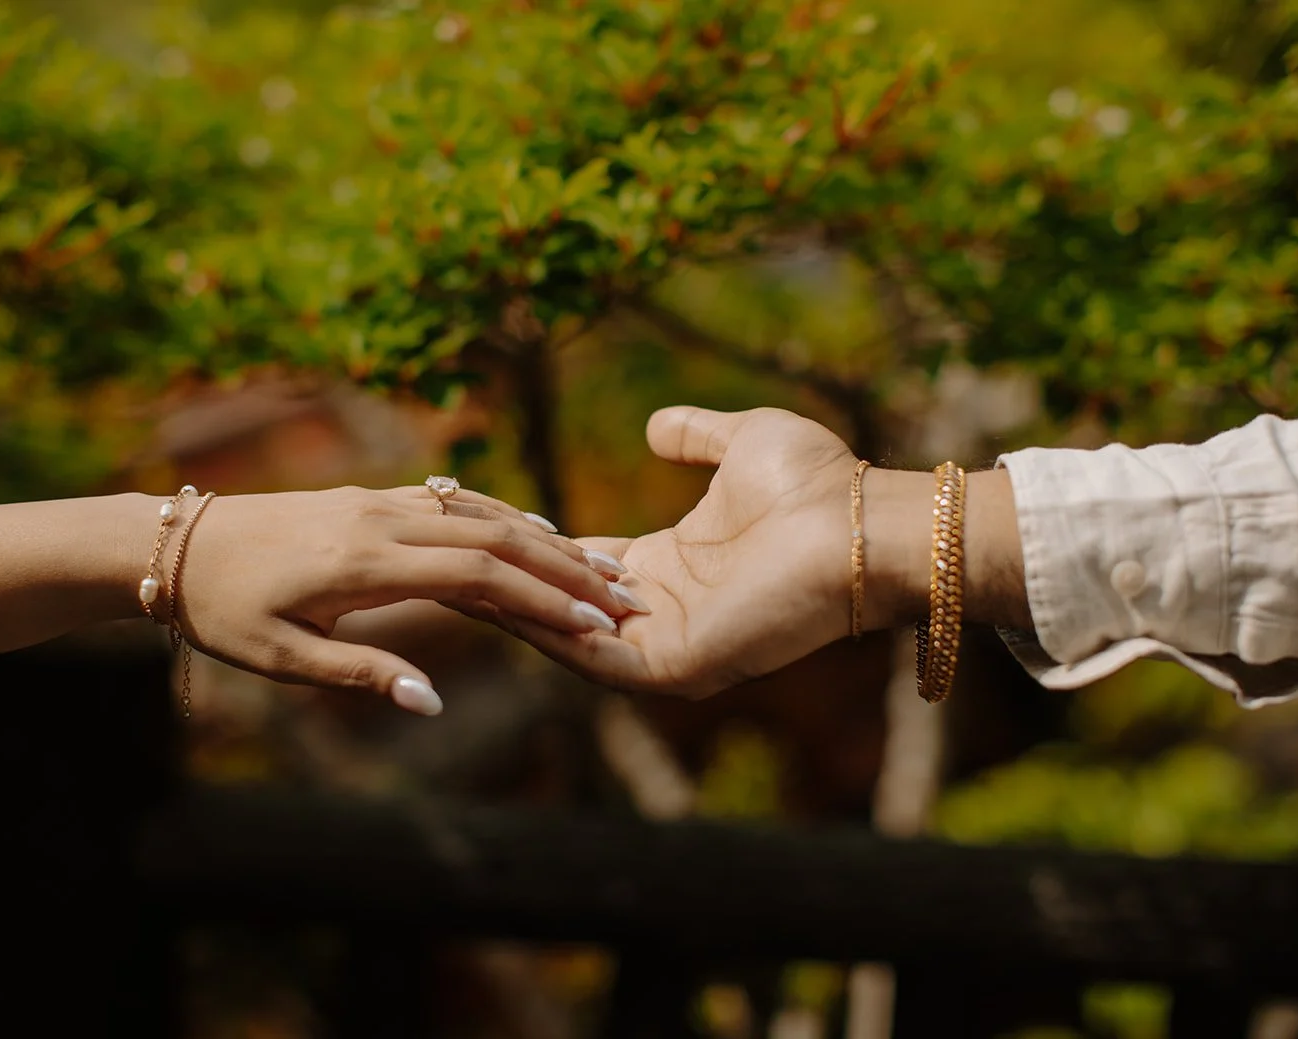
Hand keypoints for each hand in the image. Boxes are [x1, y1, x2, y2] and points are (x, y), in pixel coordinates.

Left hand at [174, 485, 631, 714]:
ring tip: (599, 567)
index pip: (478, 574)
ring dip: (544, 540)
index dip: (543, 597)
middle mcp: (381, 520)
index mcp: (363, 563)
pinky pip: (454, 501)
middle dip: (565, 567)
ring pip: (481, 511)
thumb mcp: (280, 656)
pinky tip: (536, 531)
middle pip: (496, 535)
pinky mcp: (372, 497)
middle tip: (623, 596)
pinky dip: (504, 516)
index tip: (596, 623)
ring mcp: (379, 501)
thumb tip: (432, 703)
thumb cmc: (224, 609)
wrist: (176, 543)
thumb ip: (359, 674)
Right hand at [464, 407, 873, 696]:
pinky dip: (548, 635)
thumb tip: (655, 426)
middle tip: (435, 556)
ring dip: (512, 611)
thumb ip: (694, 436)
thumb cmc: (818, 484)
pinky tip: (500, 603)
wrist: (862, 523)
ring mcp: (667, 643)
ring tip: (450, 581)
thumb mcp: (740, 444)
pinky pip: (596, 659)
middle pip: (561, 604)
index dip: (527, 545)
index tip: (473, 522)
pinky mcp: (677, 665)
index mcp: (669, 565)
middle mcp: (660, 610)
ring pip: (568, 636)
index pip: (577, 564)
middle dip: (503, 583)